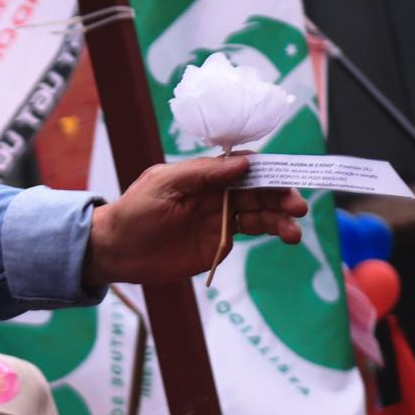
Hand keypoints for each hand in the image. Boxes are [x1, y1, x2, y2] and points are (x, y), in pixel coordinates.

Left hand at [82, 155, 306, 286]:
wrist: (118, 251)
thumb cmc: (134, 211)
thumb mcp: (163, 185)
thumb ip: (202, 173)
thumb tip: (243, 163)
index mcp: (202, 175)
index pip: (242, 166)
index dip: (266, 170)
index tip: (285, 176)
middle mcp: (216, 193)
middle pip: (258, 189)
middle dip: (280, 195)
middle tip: (296, 206)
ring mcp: (220, 217)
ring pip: (260, 211)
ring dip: (281, 216)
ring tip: (293, 228)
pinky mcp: (220, 241)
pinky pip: (252, 231)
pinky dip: (273, 231)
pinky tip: (286, 236)